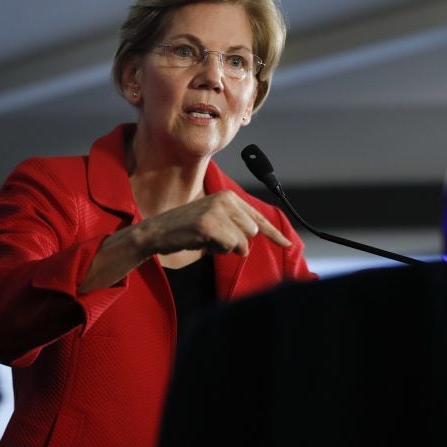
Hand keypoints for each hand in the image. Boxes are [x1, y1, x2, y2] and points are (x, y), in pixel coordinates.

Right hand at [141, 190, 290, 256]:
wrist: (158, 231)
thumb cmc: (187, 229)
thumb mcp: (215, 221)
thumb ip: (235, 226)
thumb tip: (252, 241)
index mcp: (228, 196)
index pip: (257, 217)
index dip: (273, 233)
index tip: (287, 243)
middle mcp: (225, 199)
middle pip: (251, 232)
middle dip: (237, 242)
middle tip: (214, 238)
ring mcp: (217, 210)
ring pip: (242, 241)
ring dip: (226, 247)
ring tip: (207, 238)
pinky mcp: (210, 224)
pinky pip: (229, 246)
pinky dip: (217, 250)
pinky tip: (202, 241)